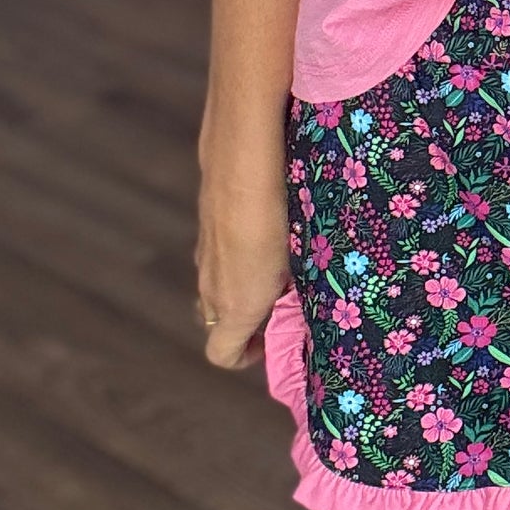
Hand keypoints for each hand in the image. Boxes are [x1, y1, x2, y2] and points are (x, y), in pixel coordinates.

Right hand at [195, 140, 289, 371]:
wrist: (244, 154)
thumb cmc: (280, 214)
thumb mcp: (301, 259)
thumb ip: (298, 288)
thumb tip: (306, 298)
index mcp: (236, 304)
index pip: (220, 353)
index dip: (243, 356)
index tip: (268, 342)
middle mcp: (210, 283)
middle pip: (214, 317)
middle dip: (241, 318)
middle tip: (277, 300)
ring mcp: (203, 250)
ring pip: (213, 281)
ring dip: (236, 282)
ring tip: (273, 260)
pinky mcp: (205, 220)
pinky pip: (214, 250)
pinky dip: (231, 250)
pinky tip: (262, 223)